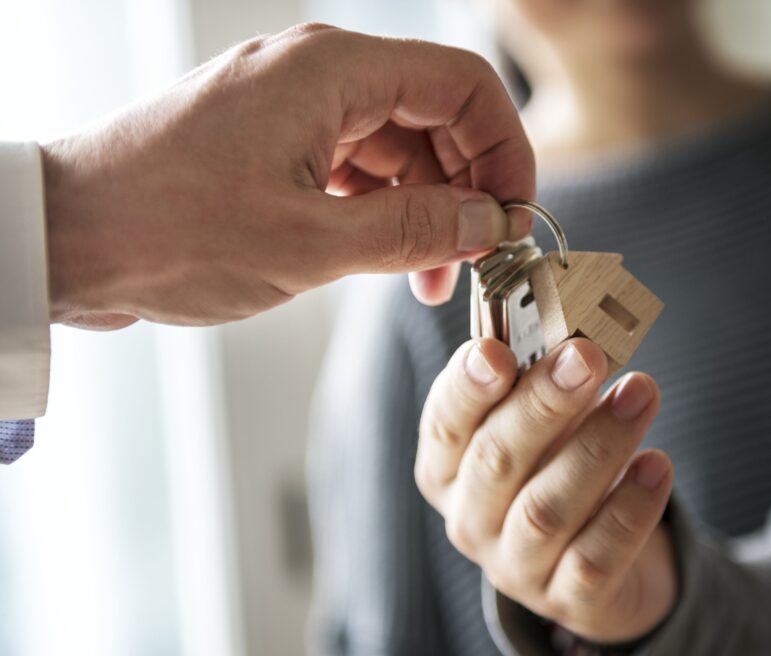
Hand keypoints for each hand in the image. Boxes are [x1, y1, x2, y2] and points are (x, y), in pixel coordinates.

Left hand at [42, 24, 534, 329]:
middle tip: (479, 260)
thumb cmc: (168, 230)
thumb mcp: (310, 244)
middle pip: (434, 117)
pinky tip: (390, 262)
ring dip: (425, 212)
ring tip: (432, 279)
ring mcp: (294, 109)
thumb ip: (413, 232)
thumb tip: (486, 225)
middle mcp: (318, 76)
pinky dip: (382, 213)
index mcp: (332, 73)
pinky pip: (355, 170)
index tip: (516, 218)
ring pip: (396, 150)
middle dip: (466, 190)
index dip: (505, 152)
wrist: (67, 240)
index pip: (462, 87)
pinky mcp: (274, 144)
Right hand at [415, 338, 676, 642]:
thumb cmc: (558, 469)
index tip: (496, 351)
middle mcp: (470, 519)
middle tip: (587, 356)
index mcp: (448, 467)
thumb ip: (545, 381)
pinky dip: (629, 508)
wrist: (597, 562)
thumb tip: (578, 332)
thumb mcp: (541, 424)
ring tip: (641, 392)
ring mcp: (515, 566)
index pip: (445, 424)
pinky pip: (596, 557)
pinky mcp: (567, 600)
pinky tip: (657, 464)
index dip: (466, 387)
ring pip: (547, 509)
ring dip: (597, 446)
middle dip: (543, 404)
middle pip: (496, 461)